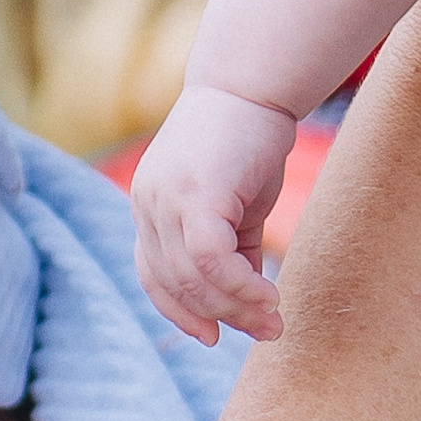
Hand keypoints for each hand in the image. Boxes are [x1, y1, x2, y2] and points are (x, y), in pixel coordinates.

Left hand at [132, 89, 298, 343]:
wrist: (254, 84)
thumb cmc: (248, 140)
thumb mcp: (234, 204)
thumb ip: (232, 249)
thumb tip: (248, 300)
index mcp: (149, 207)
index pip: (152, 275)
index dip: (179, 312)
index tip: (213, 336)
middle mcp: (147, 206)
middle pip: (174, 284)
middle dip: (221, 316)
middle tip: (267, 332)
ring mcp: (165, 200)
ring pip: (192, 278)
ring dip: (237, 308)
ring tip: (274, 320)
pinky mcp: (194, 195)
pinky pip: (210, 261)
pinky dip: (239, 287)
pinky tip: (269, 296)